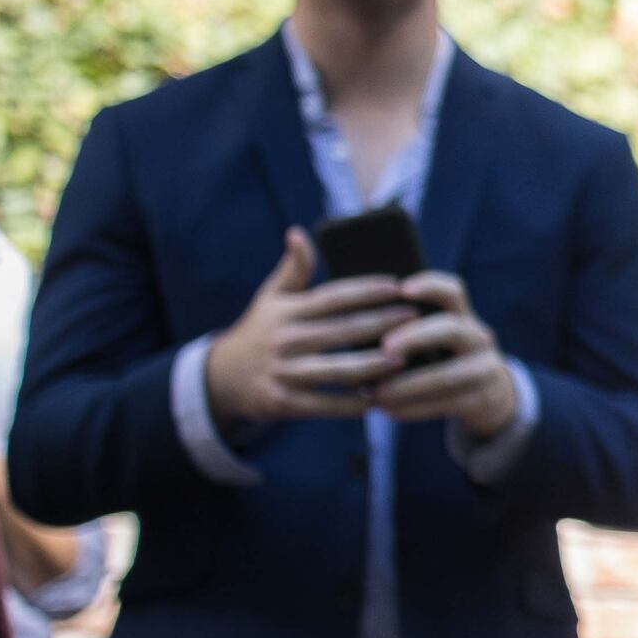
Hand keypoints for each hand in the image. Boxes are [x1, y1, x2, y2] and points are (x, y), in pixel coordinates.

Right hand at [205, 230, 417, 427]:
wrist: (222, 377)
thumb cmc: (260, 330)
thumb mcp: (270, 297)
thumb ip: (292, 268)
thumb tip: (299, 233)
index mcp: (286, 311)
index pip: (332, 296)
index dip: (365, 290)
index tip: (397, 286)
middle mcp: (284, 340)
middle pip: (341, 331)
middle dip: (380, 324)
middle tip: (416, 318)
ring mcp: (283, 372)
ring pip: (336, 370)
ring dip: (372, 366)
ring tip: (405, 357)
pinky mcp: (282, 402)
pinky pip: (324, 405)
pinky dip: (352, 404)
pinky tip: (380, 397)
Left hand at [369, 271, 518, 435]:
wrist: (489, 396)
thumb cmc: (444, 361)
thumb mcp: (437, 341)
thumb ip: (409, 331)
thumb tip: (355, 331)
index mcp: (463, 316)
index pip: (453, 291)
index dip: (430, 286)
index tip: (401, 289)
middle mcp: (478, 338)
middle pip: (452, 329)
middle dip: (415, 337)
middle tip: (384, 348)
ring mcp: (484, 369)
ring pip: (448, 375)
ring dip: (409, 384)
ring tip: (378, 392)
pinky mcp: (481, 400)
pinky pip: (446, 404)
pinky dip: (414, 408)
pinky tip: (388, 410)